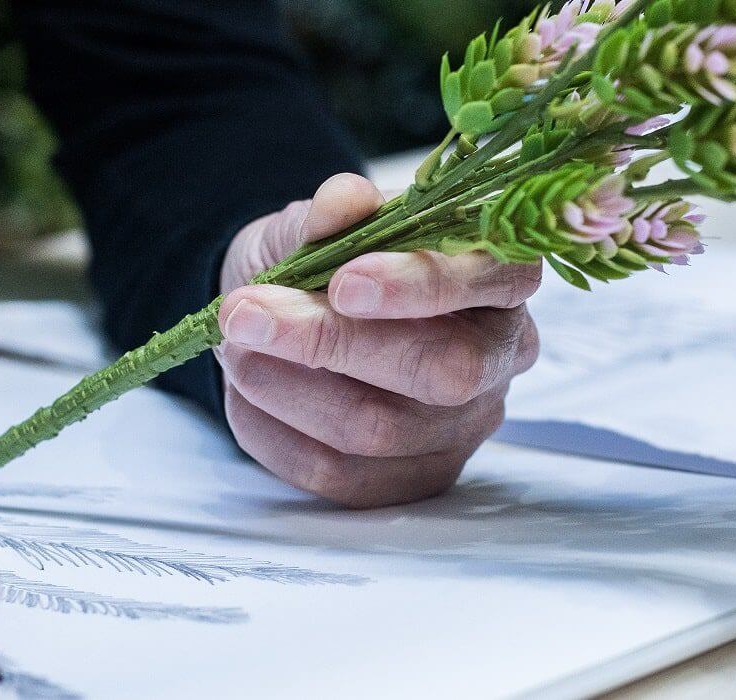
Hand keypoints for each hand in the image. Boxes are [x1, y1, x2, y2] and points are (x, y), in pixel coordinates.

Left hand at [218, 174, 541, 507]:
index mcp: (499, 280)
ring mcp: (459, 431)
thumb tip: (343, 203)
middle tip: (248, 313)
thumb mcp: (320, 221)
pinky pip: (336, 475)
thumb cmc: (325, 266)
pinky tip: (245, 389)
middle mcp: (497, 361)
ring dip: (286, 384)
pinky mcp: (409, 482)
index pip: (492, 282)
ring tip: (235, 342)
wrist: (287, 317)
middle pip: (442, 370)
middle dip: (335, 342)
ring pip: (378, 428)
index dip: (421, 286)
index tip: (342, 280)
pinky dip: (273, 429)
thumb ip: (336, 211)